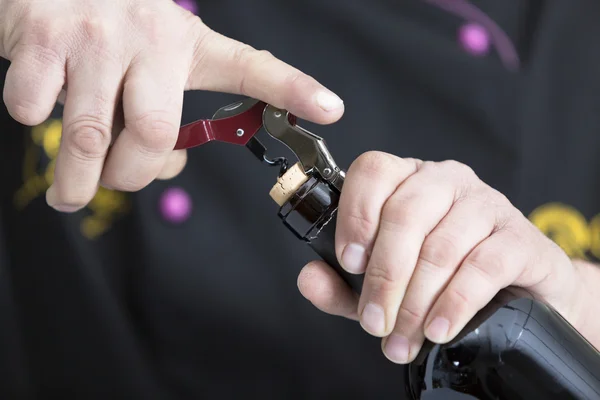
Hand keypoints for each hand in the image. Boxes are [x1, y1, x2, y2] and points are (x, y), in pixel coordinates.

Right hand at [1, 0, 343, 211]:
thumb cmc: (110, 26)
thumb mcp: (153, 59)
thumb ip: (162, 114)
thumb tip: (168, 167)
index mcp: (186, 43)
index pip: (248, 66)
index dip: (291, 88)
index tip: (331, 107)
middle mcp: (149, 36)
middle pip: (153, 135)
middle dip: (133, 176)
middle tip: (119, 181)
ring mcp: (94, 37)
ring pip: (90, 135)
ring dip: (77, 179)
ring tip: (72, 193)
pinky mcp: (40, 38)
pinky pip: (34, 109)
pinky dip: (34, 122)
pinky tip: (42, 107)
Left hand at [297, 151, 580, 362]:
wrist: (518, 293)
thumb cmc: (442, 279)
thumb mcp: (383, 283)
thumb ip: (341, 283)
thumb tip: (309, 279)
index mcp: (407, 180)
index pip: (373, 170)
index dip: (356, 215)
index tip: (349, 262)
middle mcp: (445, 181)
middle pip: (405, 214)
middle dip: (384, 277)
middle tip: (375, 321)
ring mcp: (486, 204)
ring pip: (440, 245)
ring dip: (415, 300)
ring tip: (404, 337)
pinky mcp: (520, 237)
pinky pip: (483, 265)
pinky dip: (454, 302)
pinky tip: (439, 328)